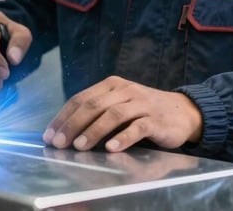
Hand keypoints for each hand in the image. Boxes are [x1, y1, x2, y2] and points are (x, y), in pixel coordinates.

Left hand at [42, 76, 202, 151]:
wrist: (183, 111)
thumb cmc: (144, 110)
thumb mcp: (119, 104)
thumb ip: (97, 112)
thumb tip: (66, 131)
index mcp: (111, 85)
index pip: (81, 98)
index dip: (63, 116)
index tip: (49, 134)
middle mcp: (125, 90)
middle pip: (93, 105)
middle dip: (73, 124)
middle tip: (59, 143)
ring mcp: (142, 103)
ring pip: (113, 115)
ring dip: (94, 131)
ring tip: (79, 146)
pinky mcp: (156, 119)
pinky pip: (138, 127)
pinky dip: (123, 138)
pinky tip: (111, 148)